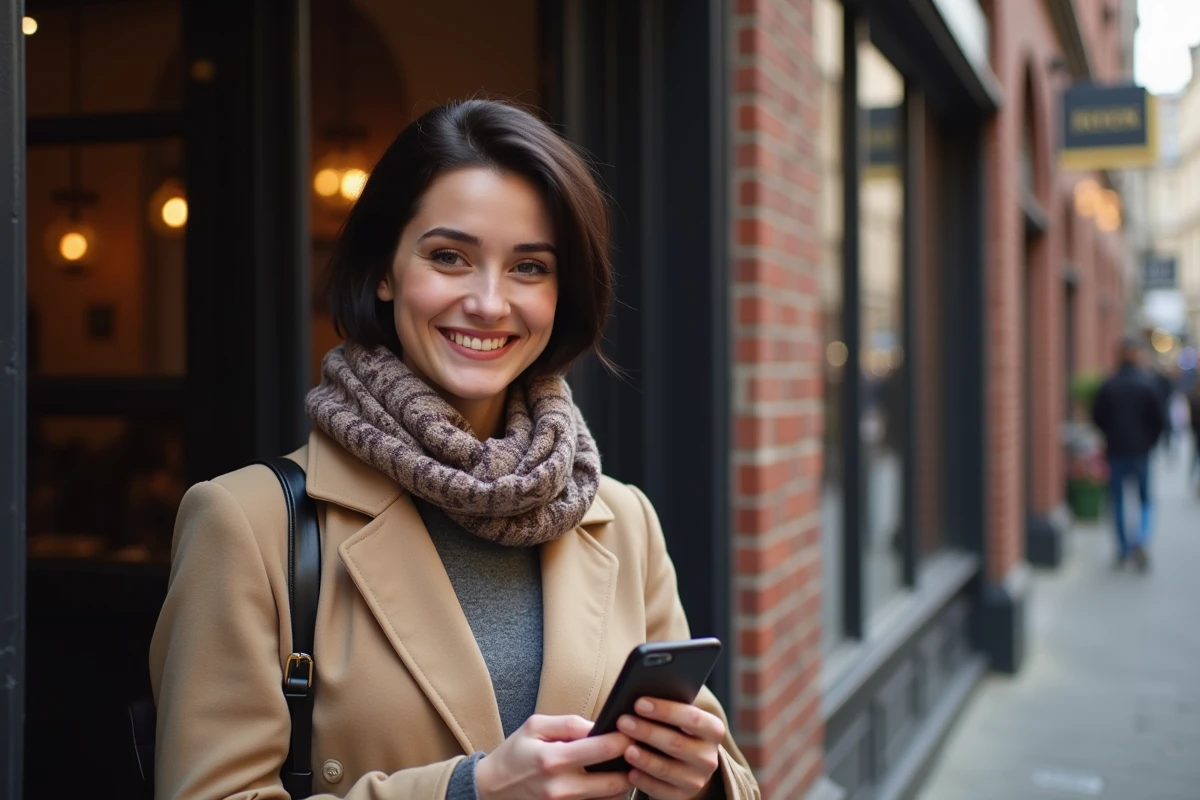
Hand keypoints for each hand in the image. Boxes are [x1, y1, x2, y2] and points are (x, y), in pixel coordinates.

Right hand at [475, 714, 634, 799]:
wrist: (493, 789)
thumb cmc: (516, 753)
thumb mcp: (536, 726)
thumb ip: (570, 724)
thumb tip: (600, 726)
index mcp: (552, 759)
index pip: (603, 749)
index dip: (624, 739)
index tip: (632, 731)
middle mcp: (560, 789)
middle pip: (615, 782)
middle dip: (631, 765)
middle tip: (634, 751)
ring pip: (611, 799)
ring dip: (623, 783)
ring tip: (622, 767)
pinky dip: (608, 796)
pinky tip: (606, 782)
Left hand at [616, 698, 723, 799]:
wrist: (690, 766)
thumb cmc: (678, 731)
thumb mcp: (681, 718)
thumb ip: (668, 708)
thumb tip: (639, 695)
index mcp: (712, 730)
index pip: (692, 717)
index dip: (665, 710)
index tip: (638, 703)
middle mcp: (708, 757)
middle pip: (675, 743)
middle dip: (646, 731)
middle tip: (622, 721)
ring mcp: (697, 780)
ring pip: (666, 769)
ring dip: (643, 758)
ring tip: (624, 748)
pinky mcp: (683, 797)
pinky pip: (660, 790)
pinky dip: (643, 780)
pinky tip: (630, 772)